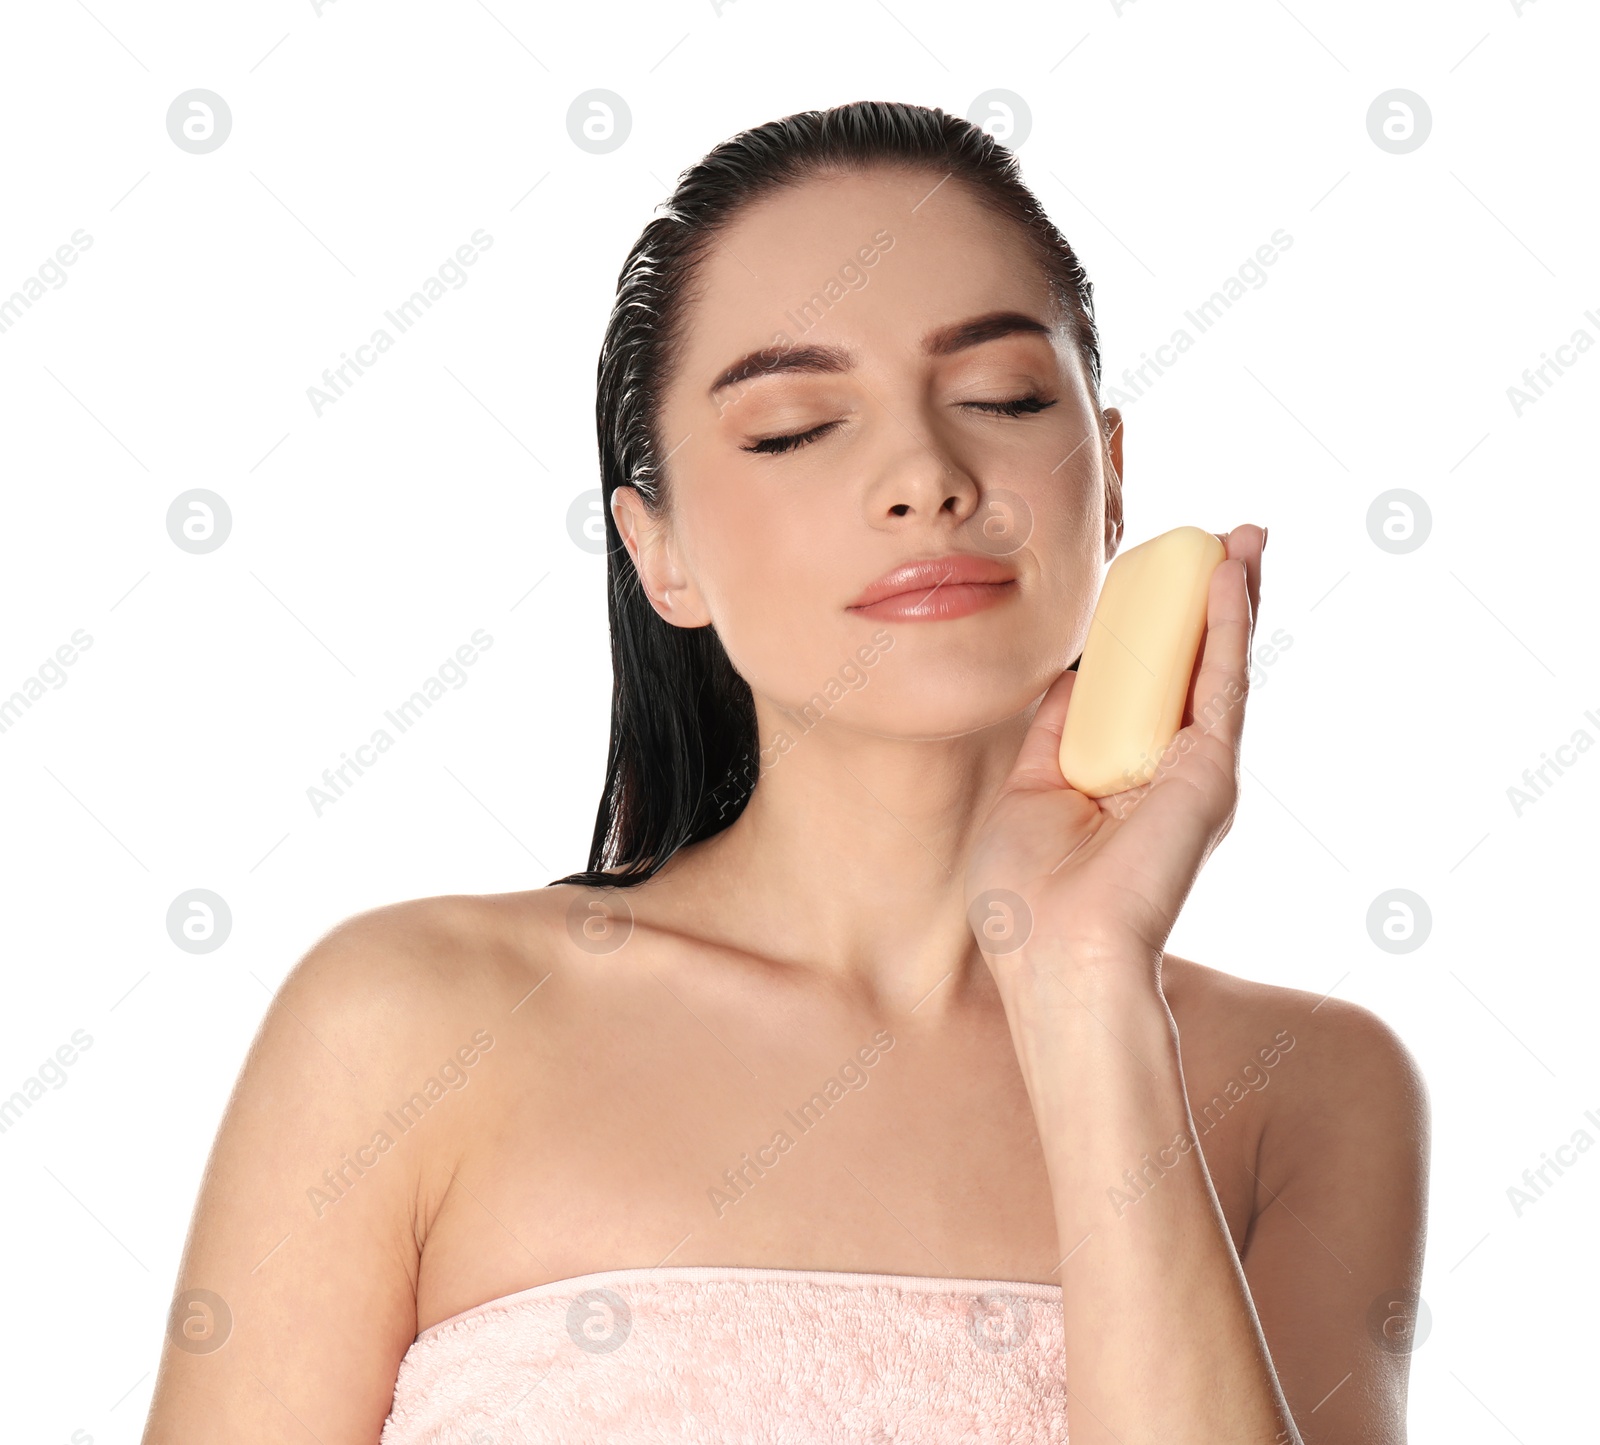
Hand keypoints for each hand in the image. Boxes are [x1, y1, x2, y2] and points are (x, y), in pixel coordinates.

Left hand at [965, 524, 1265, 984]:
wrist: (1055, 952)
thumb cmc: (1028, 895)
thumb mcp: (1031, 788)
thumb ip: (1057, 728)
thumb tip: (1071, 671)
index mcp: (1122, 774)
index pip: (1143, 682)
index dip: (1147, 626)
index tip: (1148, 571)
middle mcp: (1167, 768)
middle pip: (1192, 666)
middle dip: (1207, 601)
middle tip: (1220, 539)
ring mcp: (1194, 768)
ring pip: (1219, 665)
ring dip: (1231, 597)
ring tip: (1241, 537)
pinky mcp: (1210, 770)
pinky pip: (1223, 683)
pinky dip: (1228, 625)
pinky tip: (1229, 575)